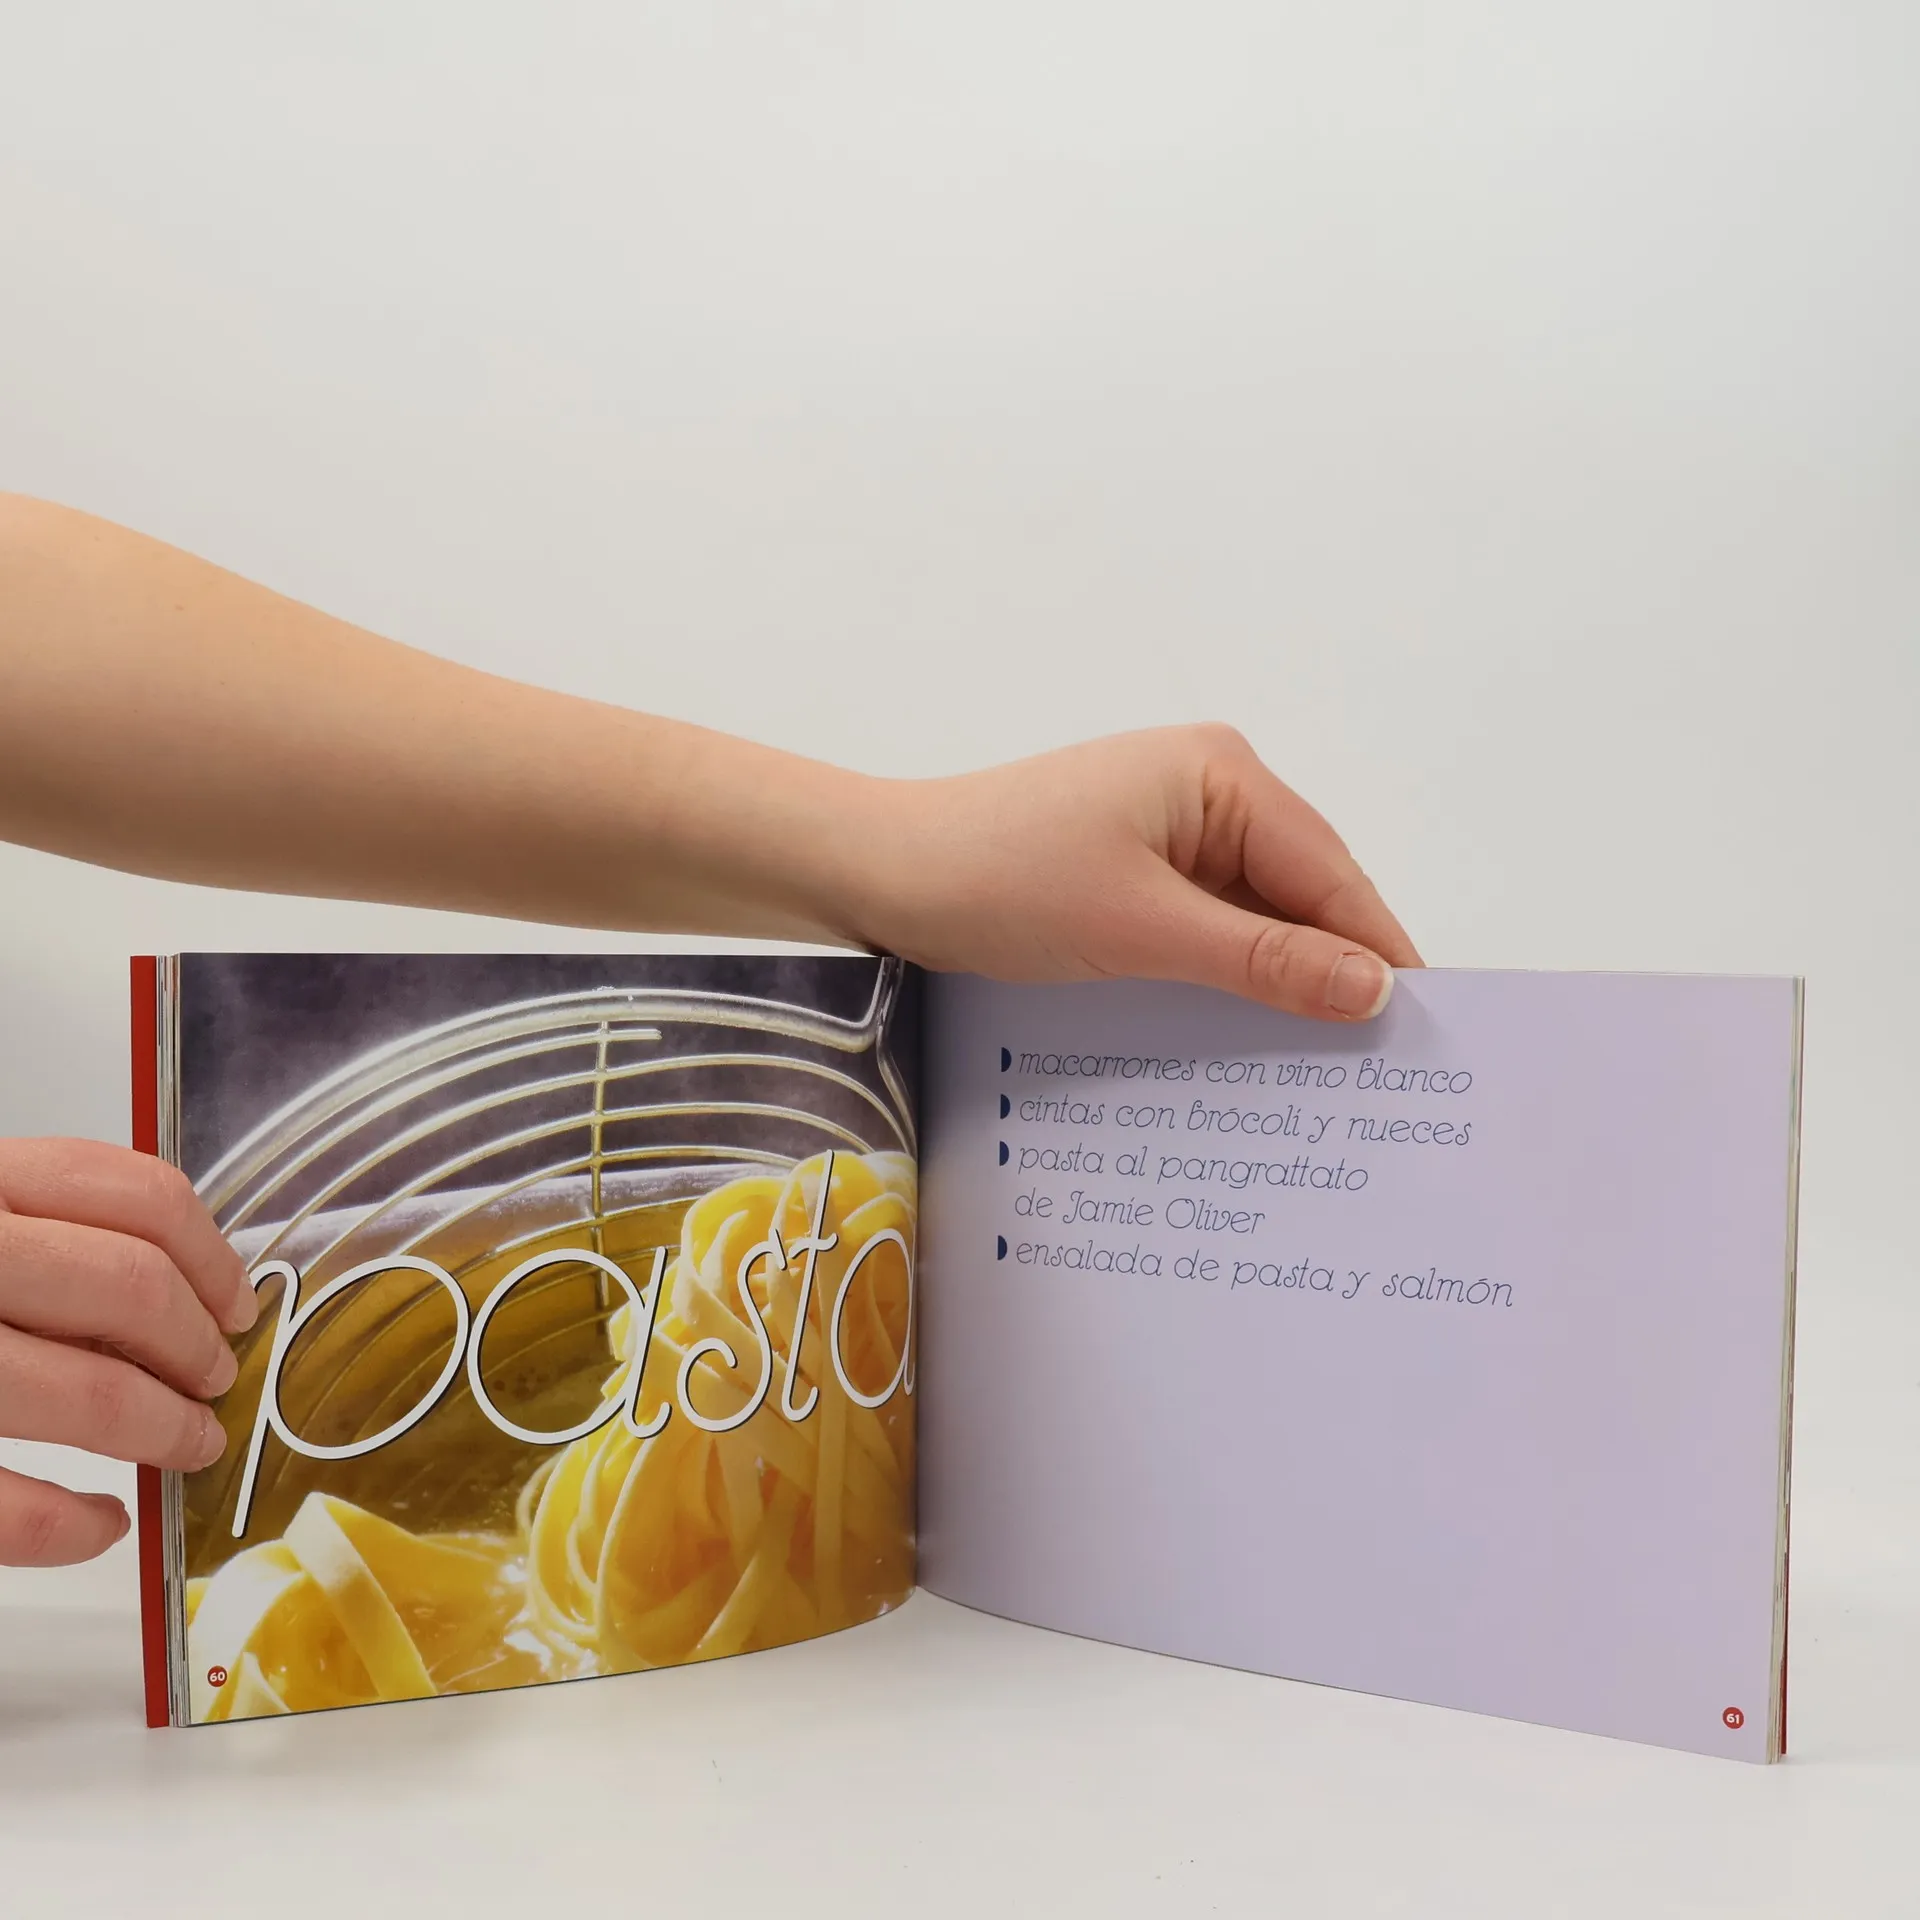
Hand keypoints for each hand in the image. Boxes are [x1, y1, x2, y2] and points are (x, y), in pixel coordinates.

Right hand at [0, 1139, 256, 1564]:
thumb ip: (30, 1223)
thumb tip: (169, 1284)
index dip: (208, 1256)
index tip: (235, 1302)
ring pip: (83, 1389)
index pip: (133, 1196)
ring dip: (158, 1429)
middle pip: (128, 1290)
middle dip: (196, 1347)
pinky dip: (65, 1525)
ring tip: (182, 1445)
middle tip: (213, 1382)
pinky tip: (98, 1524)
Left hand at [861, 725, 1420, 1020]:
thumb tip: (1375, 989)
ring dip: (1278, 981)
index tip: (1424, 1039)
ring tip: (1321, 1071)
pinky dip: (1226, 975)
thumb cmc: (1001, 883)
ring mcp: (1170, 827)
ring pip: (1256, 915)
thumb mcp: (1141, 929)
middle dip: (1333, 973)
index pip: (1332, 875)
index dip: (1378, 954)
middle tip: (1379, 1074)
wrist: (882, 874)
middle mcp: (1209, 789)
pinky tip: (1244, 1037)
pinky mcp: (1135, 866)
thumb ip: (1263, 959)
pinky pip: (1207, 924)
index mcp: (1223, 775)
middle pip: (1303, 893)